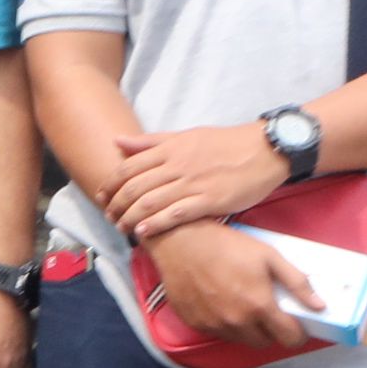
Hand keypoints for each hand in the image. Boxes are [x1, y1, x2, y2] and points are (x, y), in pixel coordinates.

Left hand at [106, 120, 288, 242]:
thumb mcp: (186, 136)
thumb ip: (151, 142)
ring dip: (130, 217)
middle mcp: (177, 166)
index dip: (110, 184)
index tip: (102, 196)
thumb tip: (118, 141)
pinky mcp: (210, 200)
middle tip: (109, 216)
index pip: (128, 167)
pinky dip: (156, 223)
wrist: (264, 150)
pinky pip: (176, 213)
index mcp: (169, 149)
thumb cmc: (225, 144)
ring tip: (121, 227)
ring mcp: (192, 183)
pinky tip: (143, 232)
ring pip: (151, 202)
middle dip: (116, 204)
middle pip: (135, 187)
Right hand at [140, 221, 316, 351]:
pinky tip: (223, 304)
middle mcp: (237, 321)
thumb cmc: (227, 245)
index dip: (297, 334)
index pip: (288, 338)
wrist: (181, 241)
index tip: (297, 327)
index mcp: (259, 305)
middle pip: (264, 343)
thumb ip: (297, 282)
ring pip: (241, 340)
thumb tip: (319, 305)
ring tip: (245, 307)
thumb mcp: (269, 256)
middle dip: (272, 332)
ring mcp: (214, 324)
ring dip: (248, 330)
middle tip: (270, 313)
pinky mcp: (195, 323)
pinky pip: (218, 333)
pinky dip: (226, 325)